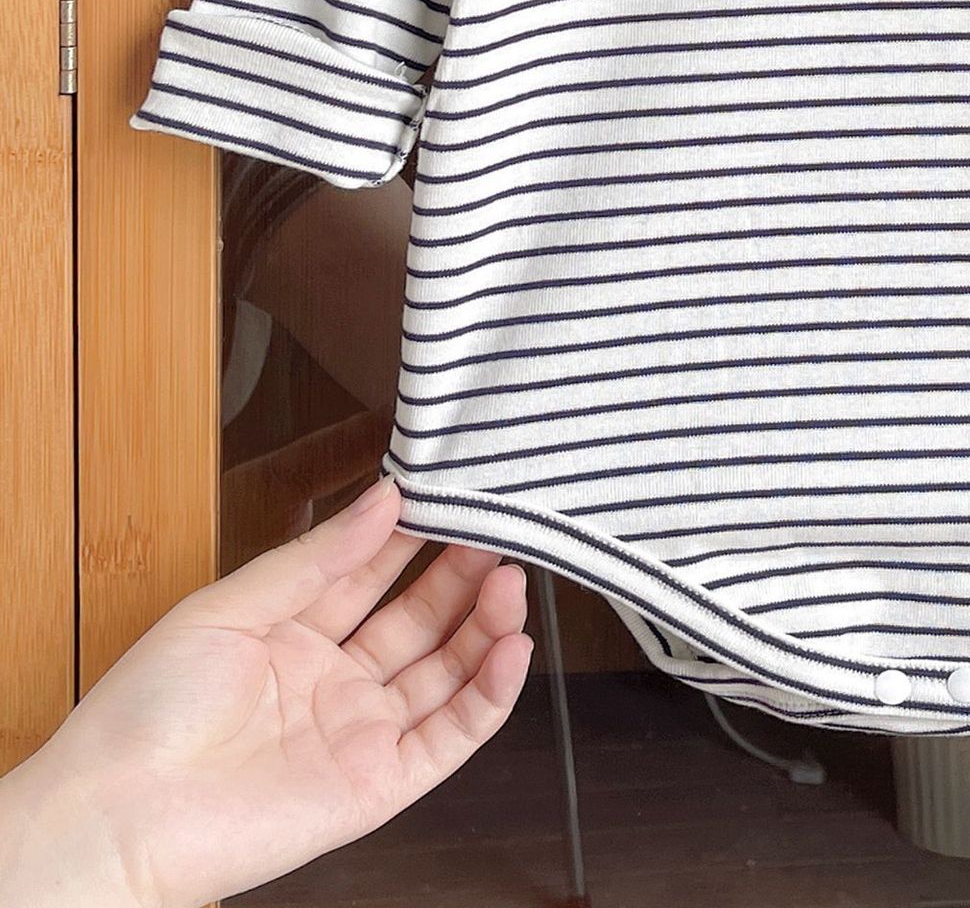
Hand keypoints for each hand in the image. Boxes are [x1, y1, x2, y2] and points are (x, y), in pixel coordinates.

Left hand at [0, 477, 532, 907]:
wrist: (113, 820)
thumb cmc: (144, 715)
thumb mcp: (228, 608)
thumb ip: (313, 558)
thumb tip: (383, 500)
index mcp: (293, 638)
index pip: (373, 575)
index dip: (414, 536)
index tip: (451, 493)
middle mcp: (334, 684)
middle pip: (421, 620)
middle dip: (462, 574)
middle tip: (496, 531)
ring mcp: (359, 733)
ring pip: (447, 673)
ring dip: (487, 626)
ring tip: (512, 580)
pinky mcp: (378, 784)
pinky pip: (451, 736)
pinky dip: (490, 694)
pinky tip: (512, 649)